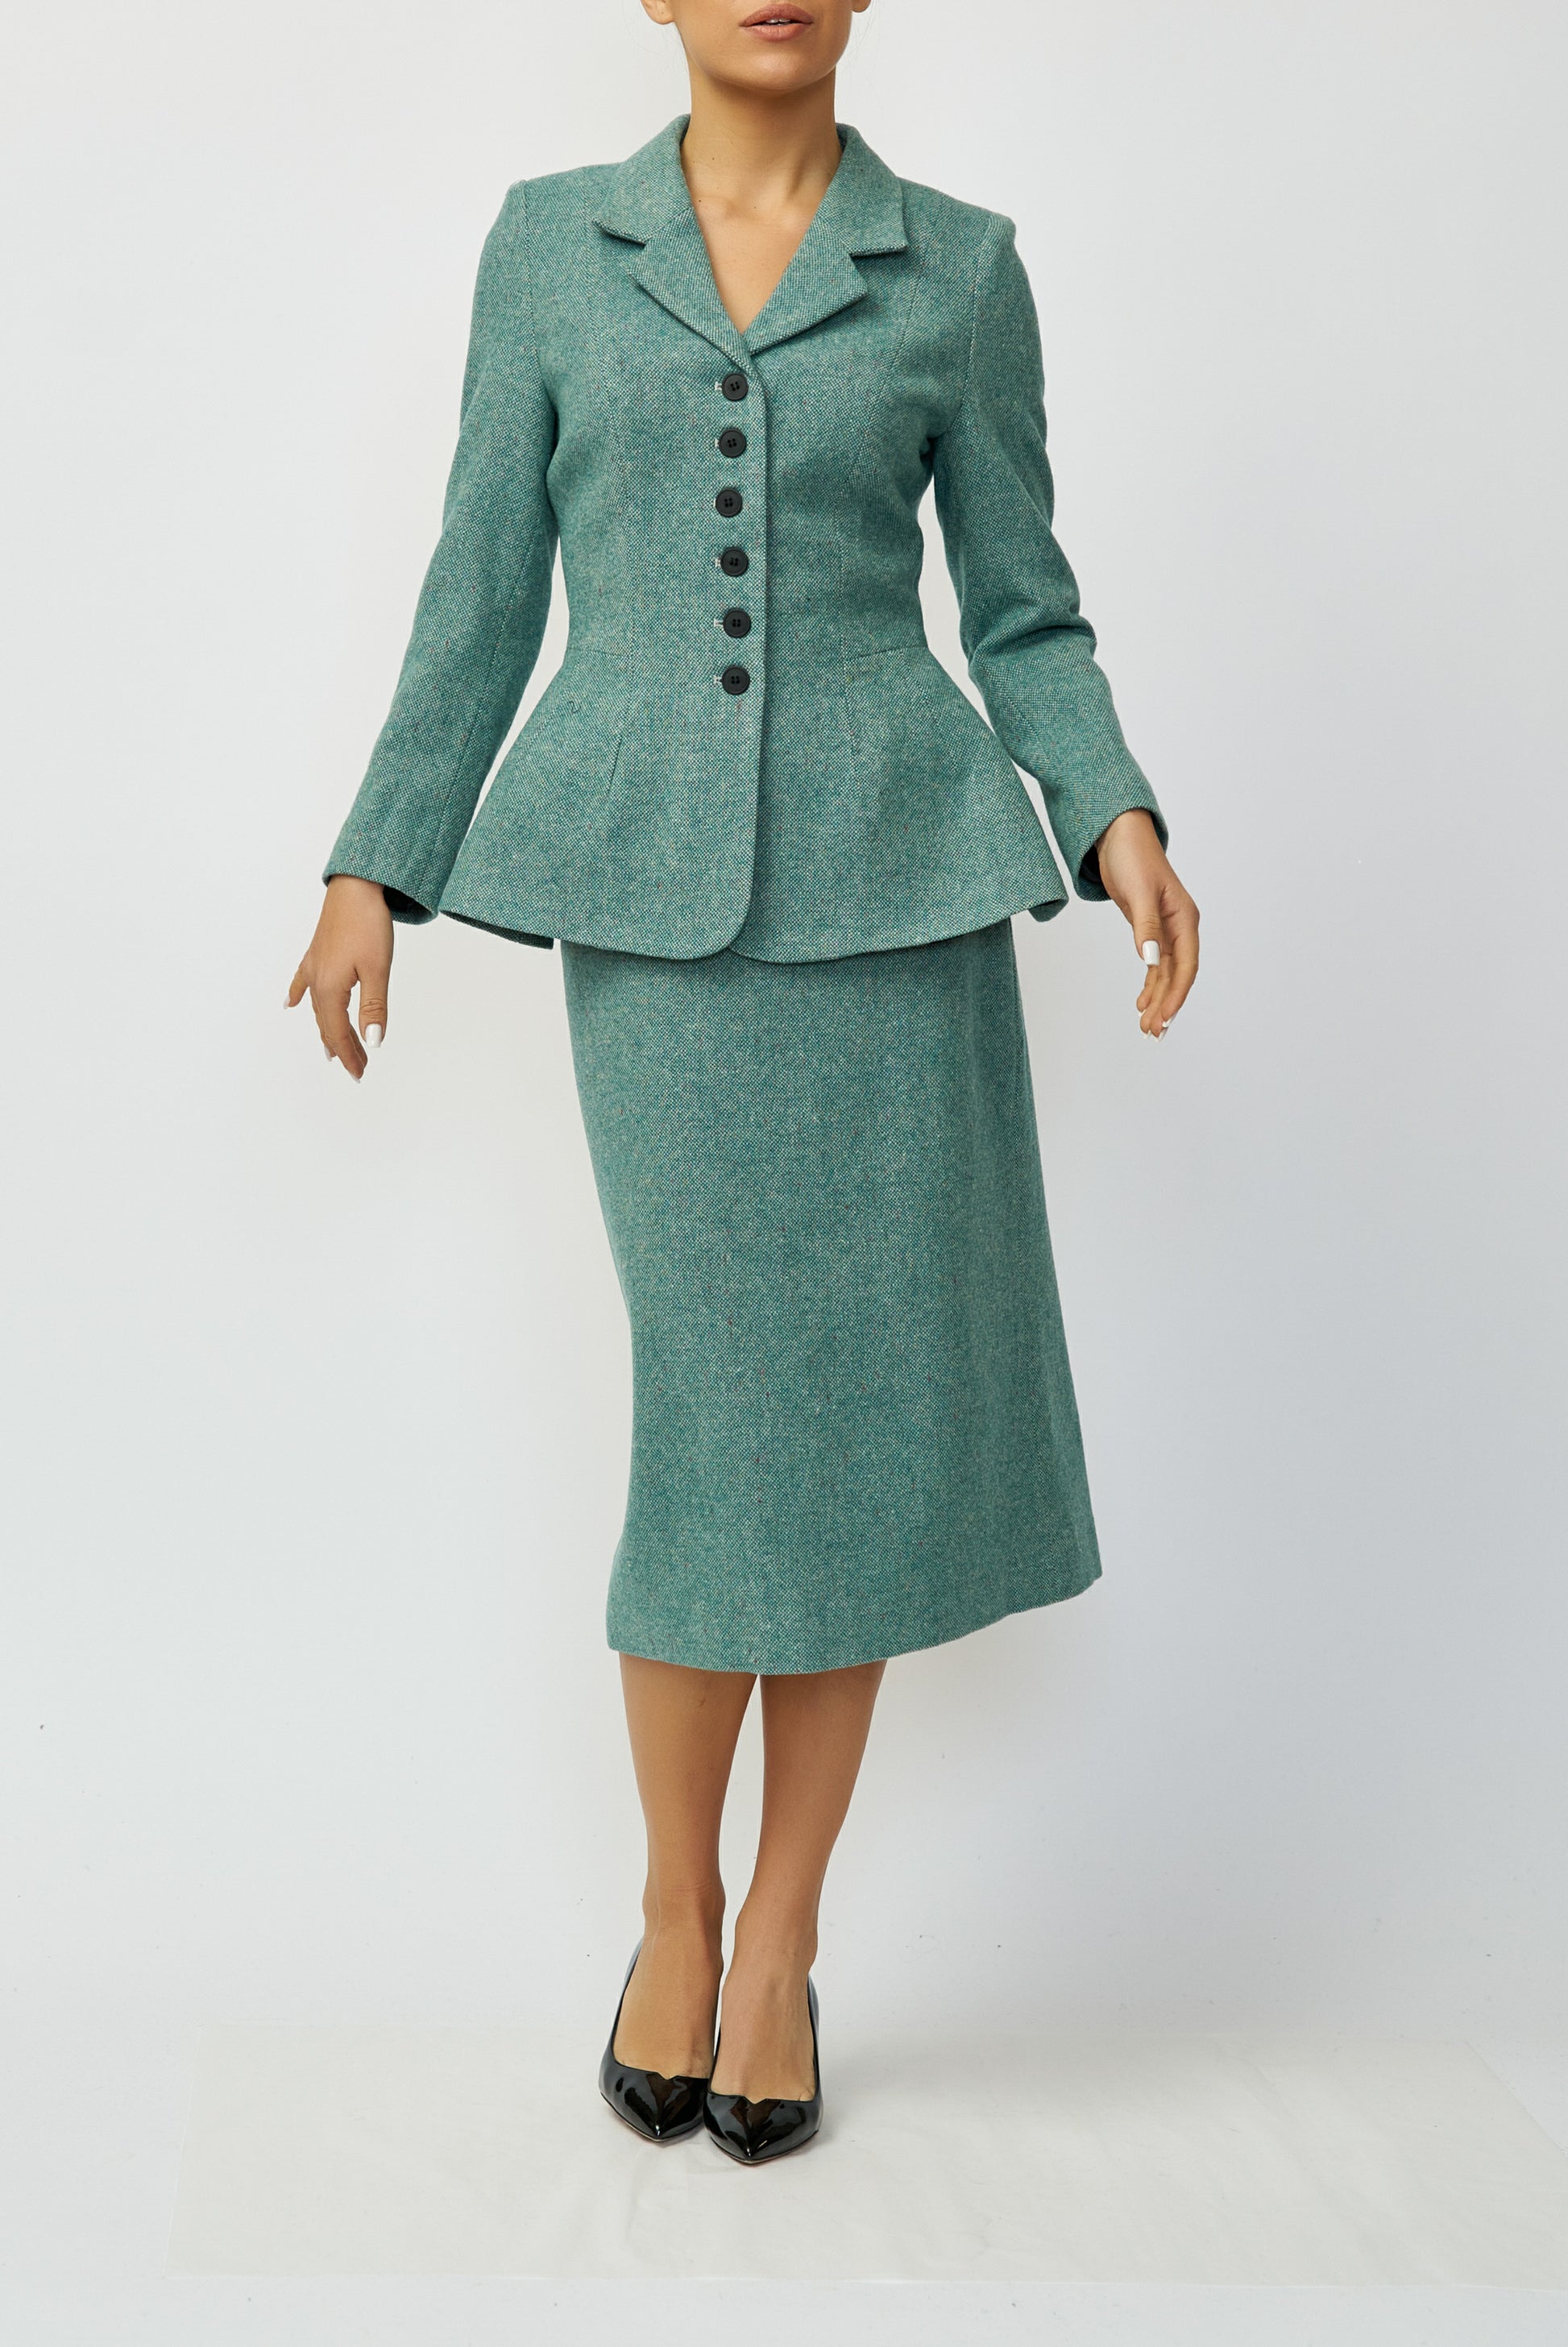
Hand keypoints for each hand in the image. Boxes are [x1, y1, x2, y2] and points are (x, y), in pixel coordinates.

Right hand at [286, 876, 393, 1079]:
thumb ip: (374, 1007)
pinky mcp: (317, 952)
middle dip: (341, 1048)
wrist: (356, 885)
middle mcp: (317, 980)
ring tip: (331, 1050)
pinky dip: (298, 995)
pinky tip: (290, 1004)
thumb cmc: (368, 923)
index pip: (339, 1032)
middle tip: (355, 1068)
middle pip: (327, 1024)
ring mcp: (314, 965)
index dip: (350, 1055)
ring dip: (326, 1030)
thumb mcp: (378, 969)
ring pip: (317, 1008)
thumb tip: (373, 1041)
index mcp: (331, 987)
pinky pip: (303, 981)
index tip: (360, 1074)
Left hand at [1093, 810, 1198, 1036]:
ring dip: (1157, 999)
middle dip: (1166, 1004)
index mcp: (1184, 918)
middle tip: (1152, 1031)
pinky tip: (1142, 1002)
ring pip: (1165, 973)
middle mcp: (1179, 927)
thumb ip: (1146, 928)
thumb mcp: (1139, 893)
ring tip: (1147, 1025)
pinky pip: (1154, 964)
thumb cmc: (1133, 858)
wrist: (1119, 836)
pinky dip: (1149, 984)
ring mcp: (1165, 929)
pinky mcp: (1149, 929)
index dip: (1176, 993)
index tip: (1164, 1017)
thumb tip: (1150, 960)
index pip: (1186, 965)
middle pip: (1177, 975)